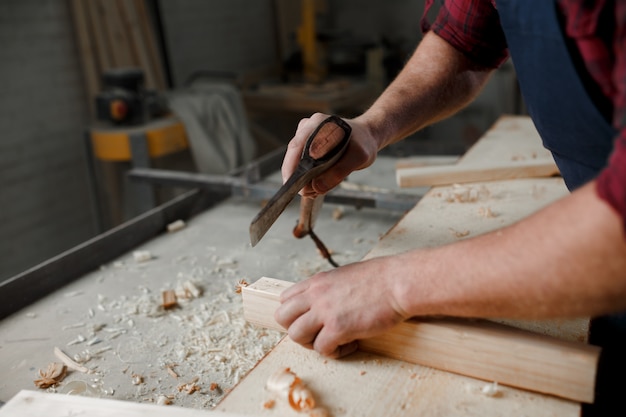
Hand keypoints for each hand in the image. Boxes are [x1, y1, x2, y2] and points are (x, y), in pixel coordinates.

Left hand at [274, 256, 408, 357]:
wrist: (398, 282)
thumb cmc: (381, 278)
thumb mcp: (345, 275)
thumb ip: (330, 288)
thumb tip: (328, 301)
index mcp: (317, 281)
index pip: (285, 299)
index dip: (296, 313)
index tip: (312, 319)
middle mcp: (316, 295)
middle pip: (282, 317)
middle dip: (297, 329)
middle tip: (318, 333)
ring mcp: (325, 312)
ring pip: (296, 335)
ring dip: (313, 343)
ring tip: (333, 341)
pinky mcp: (339, 328)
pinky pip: (322, 349)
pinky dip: (335, 352)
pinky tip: (352, 343)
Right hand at [281, 113, 378, 196]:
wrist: (366, 137)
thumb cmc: (362, 144)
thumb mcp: (359, 157)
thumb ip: (339, 172)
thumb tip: (316, 187)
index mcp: (319, 124)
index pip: (298, 146)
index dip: (292, 167)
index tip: (293, 186)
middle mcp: (308, 127)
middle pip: (293, 154)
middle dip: (296, 176)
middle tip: (305, 193)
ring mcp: (305, 135)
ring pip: (295, 159)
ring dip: (301, 177)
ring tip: (312, 191)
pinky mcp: (306, 145)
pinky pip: (300, 162)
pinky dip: (305, 175)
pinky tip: (314, 184)